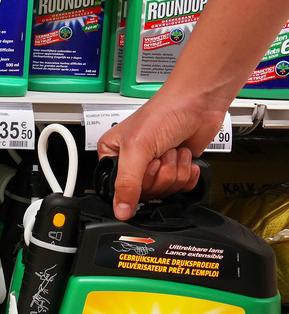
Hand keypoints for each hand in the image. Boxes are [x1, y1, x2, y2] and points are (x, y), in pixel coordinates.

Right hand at [98, 93, 223, 219]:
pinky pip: (181, 188)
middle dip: (160, 173)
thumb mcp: (137, 149)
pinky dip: (187, 174)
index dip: (136, 183)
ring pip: (164, 190)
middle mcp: (132, 162)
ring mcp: (155, 166)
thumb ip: (127, 183)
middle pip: (144, 192)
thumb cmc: (165, 112)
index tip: (144, 166)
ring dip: (175, 170)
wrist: (199, 102)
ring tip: (172, 150)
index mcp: (112, 155)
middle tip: (160, 153)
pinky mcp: (175, 168)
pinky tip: (183, 156)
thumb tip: (120, 211)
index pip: (118, 190)